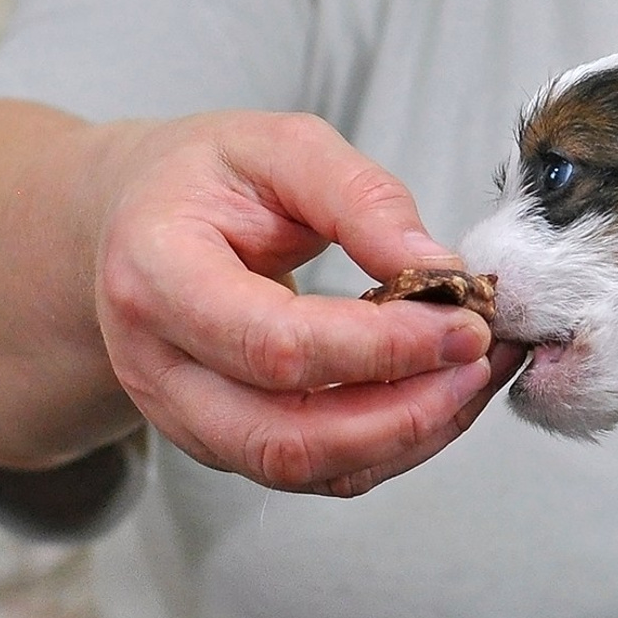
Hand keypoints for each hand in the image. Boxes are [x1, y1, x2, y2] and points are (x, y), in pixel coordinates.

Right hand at [94, 110, 523, 496]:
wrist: (137, 220)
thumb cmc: (205, 180)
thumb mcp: (279, 147)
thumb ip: (361, 197)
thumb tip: (440, 268)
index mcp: (157, 277)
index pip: (274, 345)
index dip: (381, 348)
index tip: (464, 323)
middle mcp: (160, 366)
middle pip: (286, 437)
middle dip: (405, 412)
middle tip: (480, 359)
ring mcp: (188, 417)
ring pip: (306, 468)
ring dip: (410, 435)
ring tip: (475, 377)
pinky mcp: (228, 442)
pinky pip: (320, 470)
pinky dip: (395, 444)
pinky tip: (443, 395)